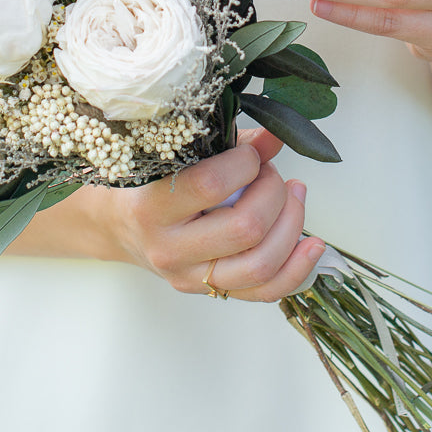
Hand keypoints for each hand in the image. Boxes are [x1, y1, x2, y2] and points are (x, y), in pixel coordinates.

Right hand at [107, 128, 324, 301]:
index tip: (249, 153)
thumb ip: (227, 146)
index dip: (244, 163)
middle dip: (273, 192)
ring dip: (291, 225)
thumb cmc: (147, 182)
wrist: (118, 227)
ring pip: (260, 265)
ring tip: (296, 195)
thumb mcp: (176, 157)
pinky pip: (265, 292)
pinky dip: (298, 269)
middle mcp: (170, 250)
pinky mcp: (210, 293)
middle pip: (245, 229)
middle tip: (272, 173)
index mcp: (151, 207)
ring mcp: (191, 278)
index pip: (209, 186)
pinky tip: (313, 244)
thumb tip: (276, 137)